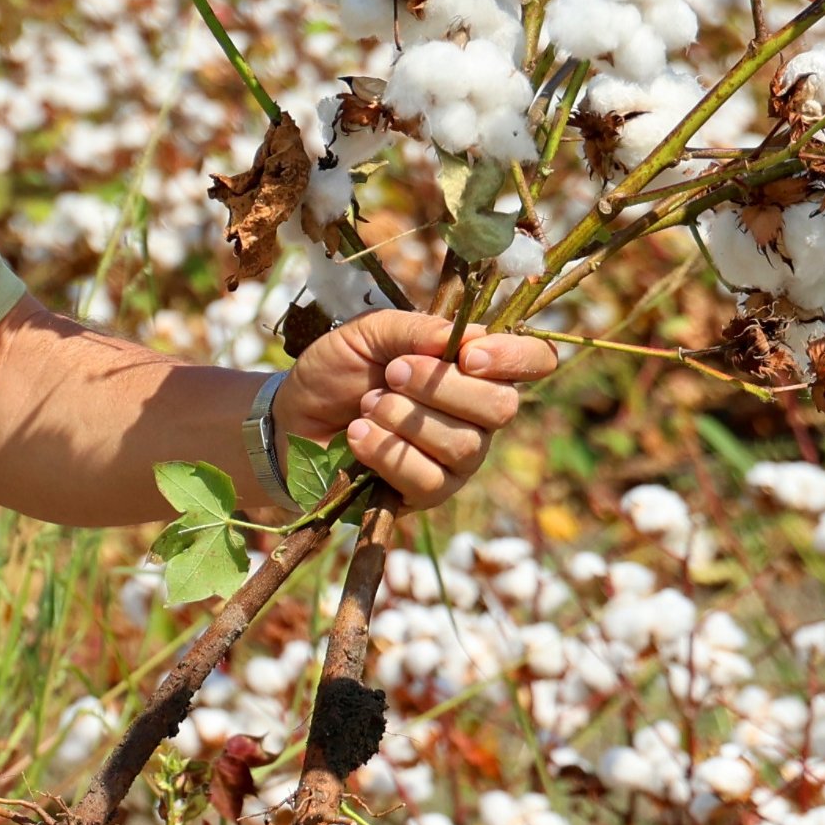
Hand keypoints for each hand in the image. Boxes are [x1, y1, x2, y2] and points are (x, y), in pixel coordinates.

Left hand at [277, 311, 559, 511]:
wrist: (290, 420)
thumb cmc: (336, 373)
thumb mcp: (367, 334)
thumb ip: (412, 329)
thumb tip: (462, 337)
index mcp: (474, 370)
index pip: (534, 362)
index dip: (514, 359)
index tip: (467, 355)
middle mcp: (478, 416)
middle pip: (501, 407)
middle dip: (441, 387)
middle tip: (392, 374)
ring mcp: (458, 460)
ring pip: (464, 445)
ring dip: (406, 419)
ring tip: (367, 406)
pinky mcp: (427, 495)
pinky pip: (429, 479)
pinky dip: (389, 452)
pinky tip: (359, 435)